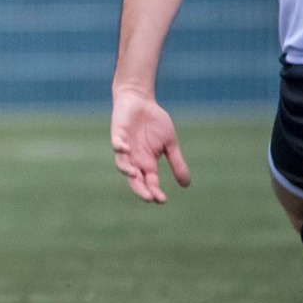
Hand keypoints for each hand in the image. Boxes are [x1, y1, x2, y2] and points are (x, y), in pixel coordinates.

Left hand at [110, 85, 190, 203]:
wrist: (141, 101)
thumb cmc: (155, 123)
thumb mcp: (170, 144)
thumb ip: (176, 163)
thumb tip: (186, 185)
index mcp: (147, 163)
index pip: (150, 182)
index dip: (154, 192)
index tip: (162, 200)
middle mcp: (135, 159)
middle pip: (134, 179)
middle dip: (140, 189)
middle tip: (148, 197)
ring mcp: (126, 147)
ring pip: (122, 164)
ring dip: (126, 171)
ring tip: (134, 174)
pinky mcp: (118, 134)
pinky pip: (116, 144)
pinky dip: (119, 147)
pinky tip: (126, 149)